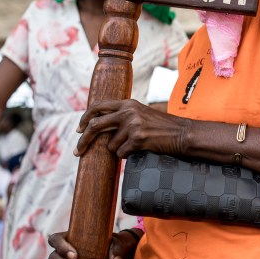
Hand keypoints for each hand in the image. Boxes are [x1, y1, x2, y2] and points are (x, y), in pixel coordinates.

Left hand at [75, 99, 189, 157]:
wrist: (182, 133)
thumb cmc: (161, 127)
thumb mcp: (141, 114)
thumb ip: (123, 116)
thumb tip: (99, 127)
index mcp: (128, 103)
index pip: (98, 107)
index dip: (85, 118)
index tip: (79, 129)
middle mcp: (128, 112)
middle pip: (96, 125)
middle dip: (83, 140)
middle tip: (77, 152)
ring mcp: (133, 125)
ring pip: (111, 145)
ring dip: (120, 149)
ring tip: (137, 145)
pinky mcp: (137, 139)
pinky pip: (122, 153)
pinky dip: (129, 155)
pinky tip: (142, 149)